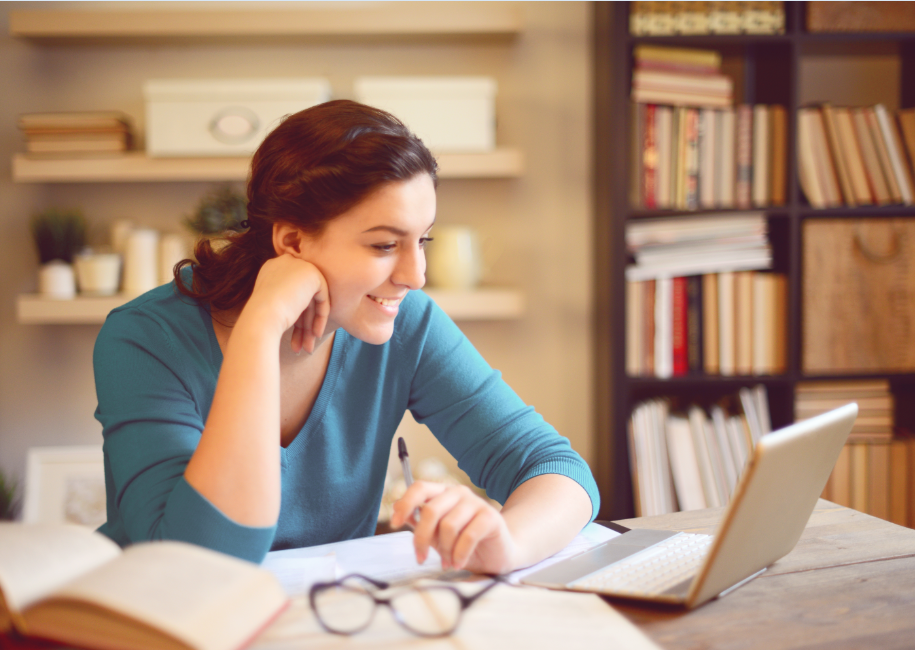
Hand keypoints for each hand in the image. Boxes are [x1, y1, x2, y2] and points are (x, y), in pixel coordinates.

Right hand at [244, 254, 329, 353]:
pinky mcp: (312, 273)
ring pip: (312, 299)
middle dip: (304, 324)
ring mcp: (299, 265)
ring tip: (308, 348)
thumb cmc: (261, 319)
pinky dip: (320, 316)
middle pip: (302, 297)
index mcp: (272, 269)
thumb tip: (303, 315)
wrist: (261, 317)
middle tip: (304, 346)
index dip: (296, 316)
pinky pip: (322, 297)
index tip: (296, 334)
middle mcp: (285, 263)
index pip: (290, 292)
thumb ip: (288, 304)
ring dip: (311, 325)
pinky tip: (316, 334)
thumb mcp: (273, 307)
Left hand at [390, 481, 518, 574]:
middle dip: (421, 538)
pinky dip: (459, 554)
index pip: (420, 488)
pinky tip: (458, 563)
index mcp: (443, 493)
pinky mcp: (491, 517)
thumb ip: (420, 522)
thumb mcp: (437, 535)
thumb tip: (396, 509)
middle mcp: (459, 493)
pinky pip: (468, 536)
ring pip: (448, 525)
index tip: (394, 524)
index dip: (405, 504)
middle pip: (431, 510)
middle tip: (420, 558)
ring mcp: (476, 503)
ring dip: (443, 550)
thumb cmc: (464, 544)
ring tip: (446, 563)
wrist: (498, 554)